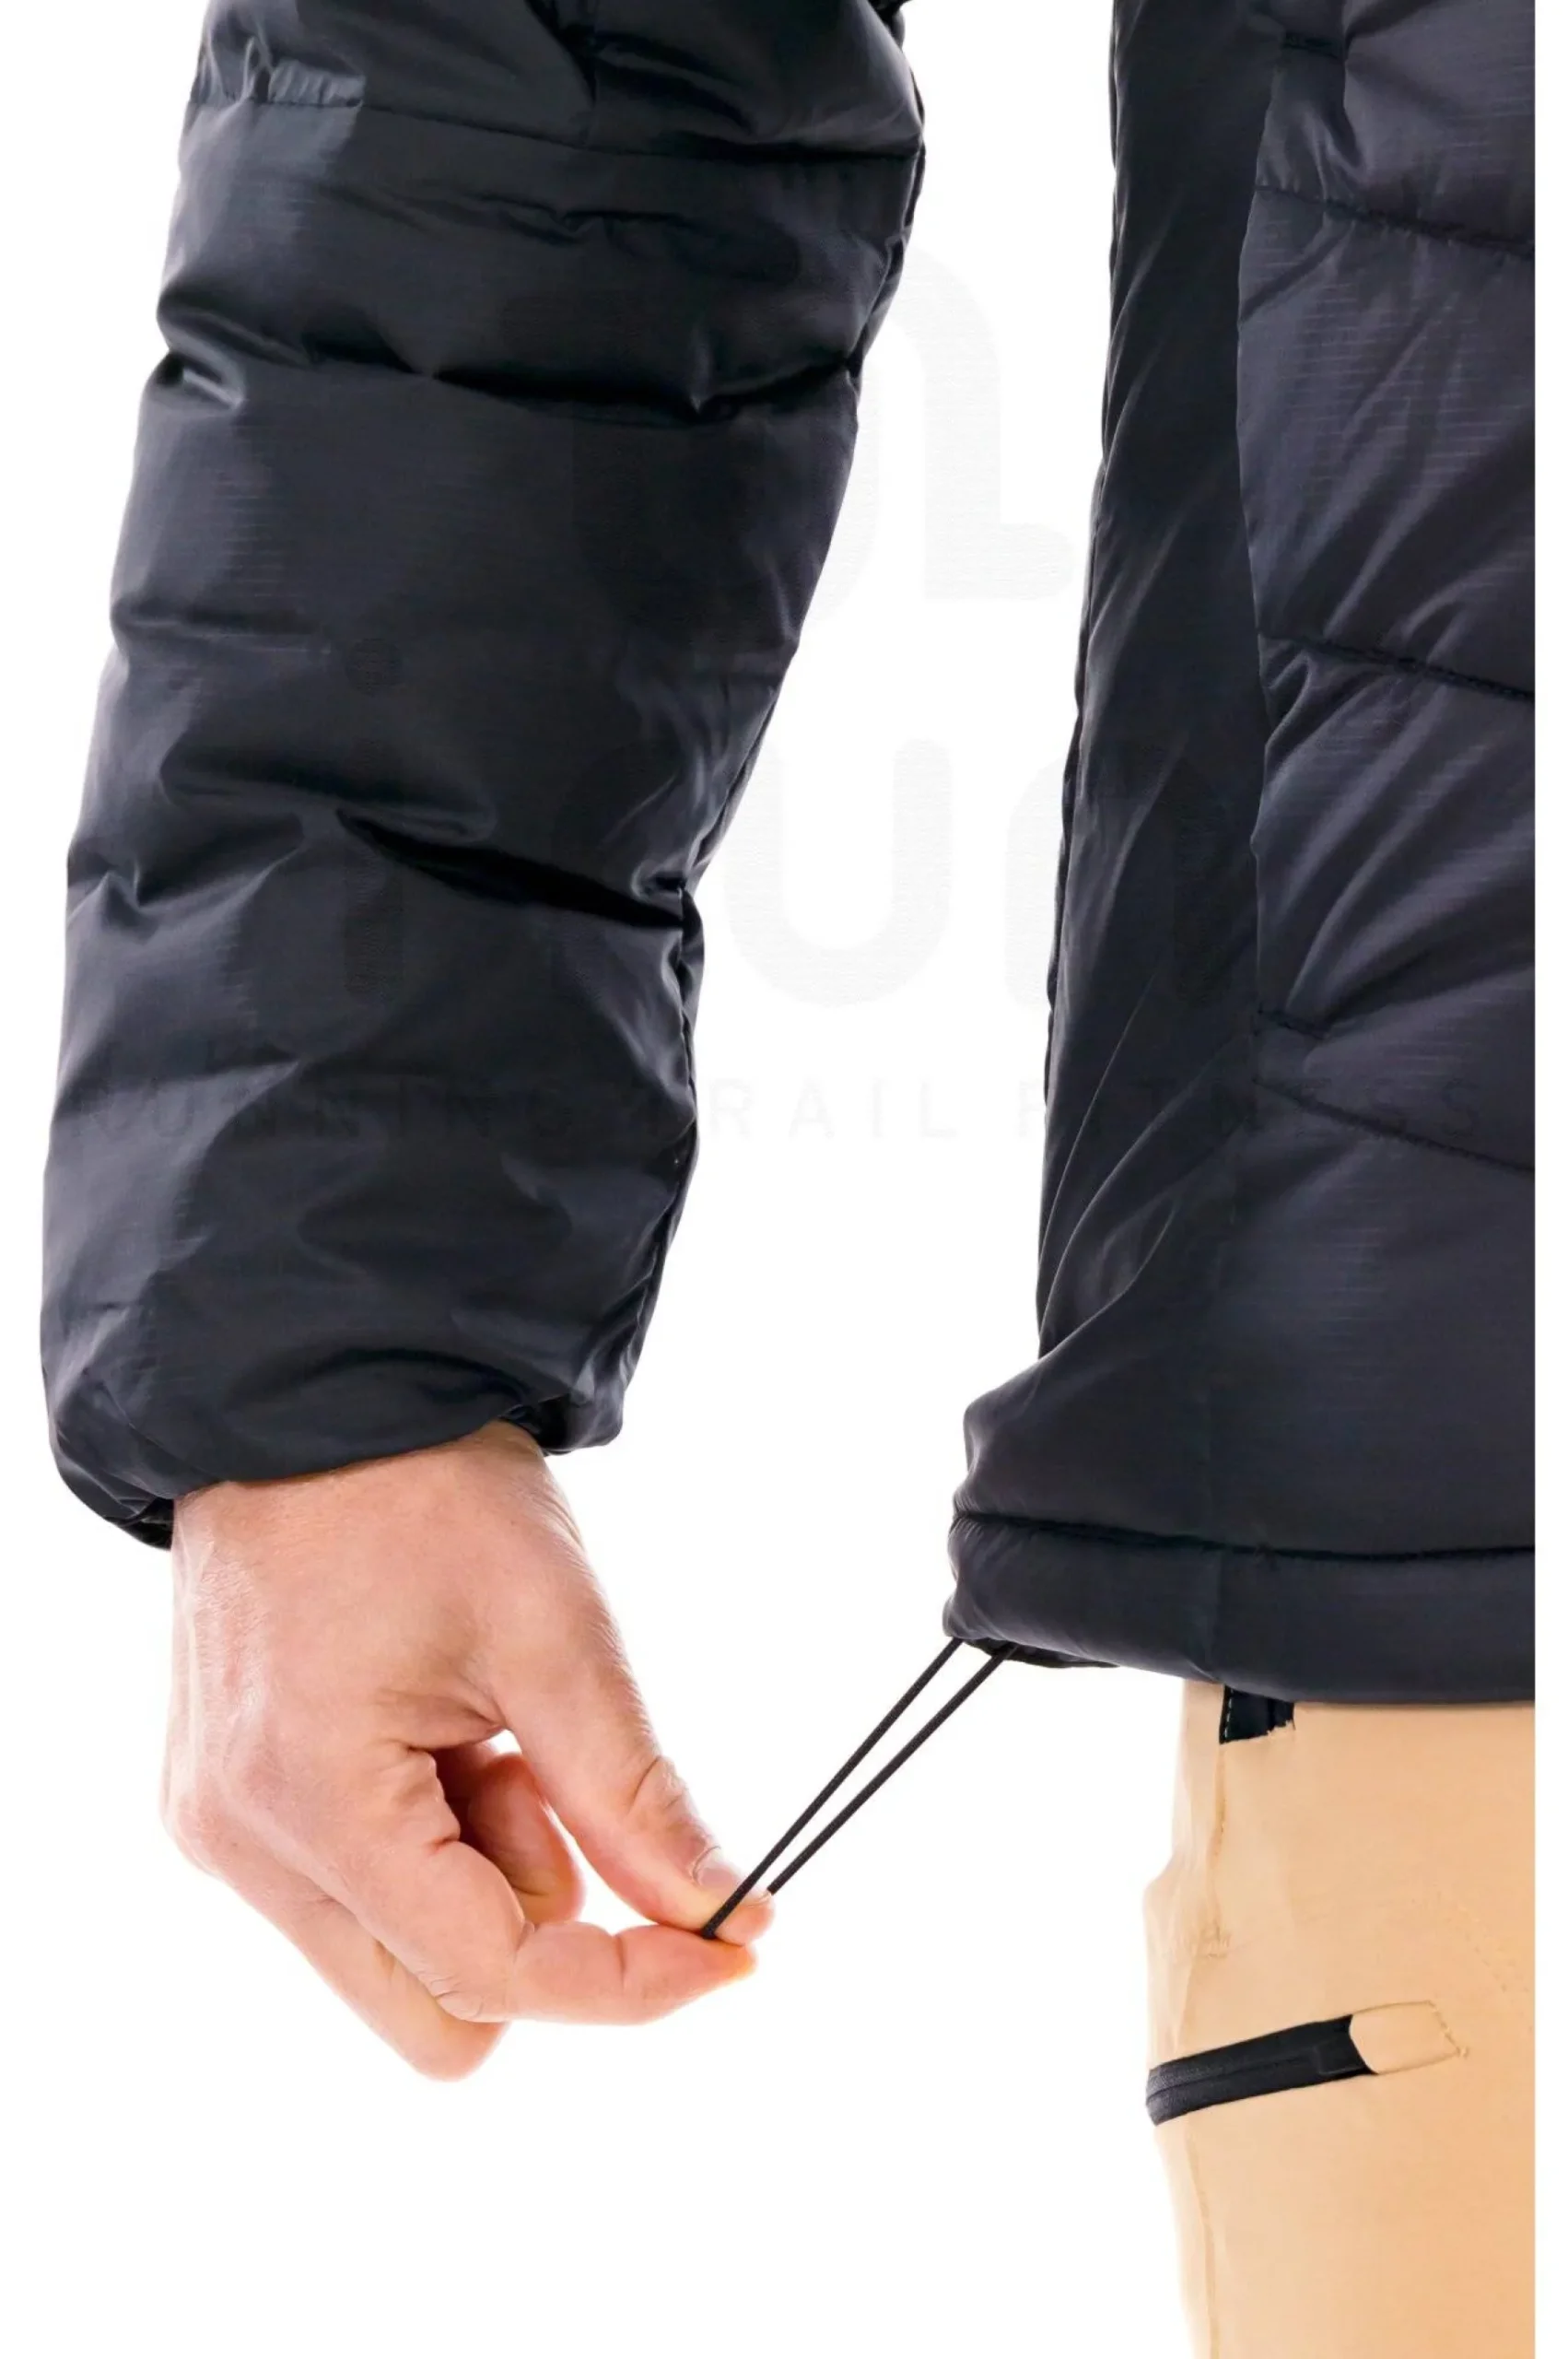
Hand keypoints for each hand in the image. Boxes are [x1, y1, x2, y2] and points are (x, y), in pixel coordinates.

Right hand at [163, 1421, 767, 2075]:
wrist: (308, 1394)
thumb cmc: (422, 1490)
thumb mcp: (553, 1632)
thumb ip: (630, 1795)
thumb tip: (721, 1913)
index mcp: (315, 1801)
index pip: (491, 1976)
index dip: (630, 1983)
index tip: (731, 1948)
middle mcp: (247, 1845)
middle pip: (435, 2010)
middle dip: (537, 1929)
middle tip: (556, 1784)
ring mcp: (225, 1832)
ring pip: (399, 1958)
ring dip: (483, 1877)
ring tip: (488, 1730)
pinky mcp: (226, 1808)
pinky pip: (356, 1896)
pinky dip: (430, 1844)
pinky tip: (438, 1729)